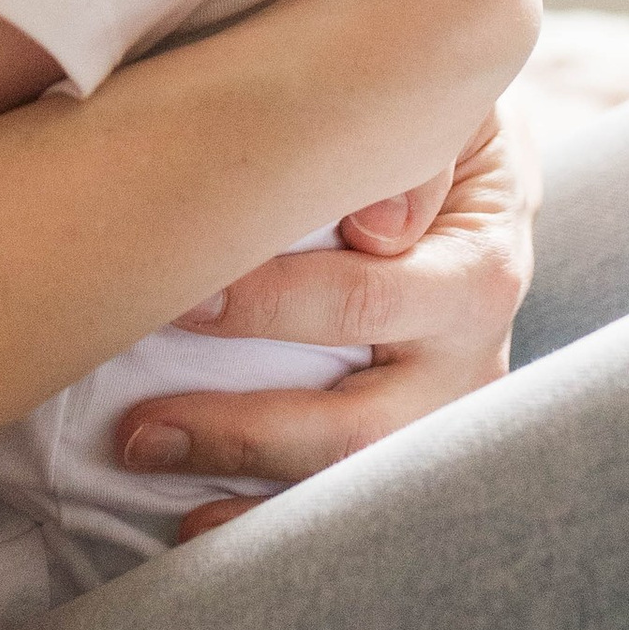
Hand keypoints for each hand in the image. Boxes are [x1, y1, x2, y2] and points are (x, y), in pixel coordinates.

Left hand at [115, 96, 542, 534]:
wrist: (488, 172)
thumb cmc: (440, 122)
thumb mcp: (446, 105)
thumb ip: (415, 145)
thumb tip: (377, 227)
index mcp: (480, 266)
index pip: (365, 296)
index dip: (268, 304)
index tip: (181, 300)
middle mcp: (472, 356)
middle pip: (360, 424)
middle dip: (243, 430)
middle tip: (140, 430)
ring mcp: (447, 413)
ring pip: (350, 478)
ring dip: (246, 489)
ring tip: (148, 471)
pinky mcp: (418, 444)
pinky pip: (344, 496)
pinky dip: (267, 517)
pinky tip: (195, 524)